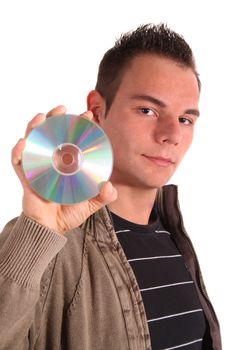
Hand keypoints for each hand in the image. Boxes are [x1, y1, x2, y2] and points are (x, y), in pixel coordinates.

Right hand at [11, 105, 116, 233]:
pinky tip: (23, 143)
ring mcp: (38, 168)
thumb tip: (109, 187)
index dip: (78, 125)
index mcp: (67, 164)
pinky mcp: (26, 178)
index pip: (72, 139)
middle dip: (55, 118)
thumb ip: (102, 196)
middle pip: (51, 134)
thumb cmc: (69, 213)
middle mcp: (52, 162)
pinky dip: (19, 152)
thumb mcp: (90, 204)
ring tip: (42, 117)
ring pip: (33, 142)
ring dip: (35, 128)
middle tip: (63, 109)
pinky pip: (18, 162)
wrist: (51, 229)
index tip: (88, 115)